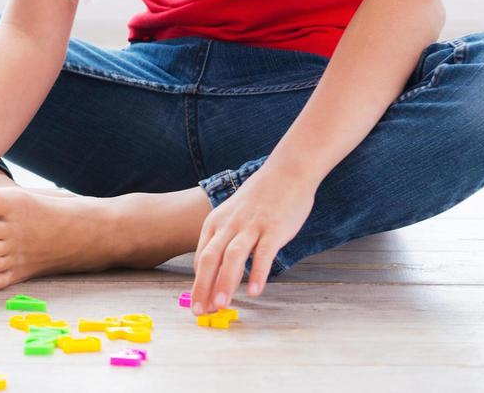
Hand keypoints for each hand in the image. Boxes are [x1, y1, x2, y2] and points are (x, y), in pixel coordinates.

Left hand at [191, 165, 314, 313]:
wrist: (286, 172)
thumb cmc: (259, 199)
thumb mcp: (232, 216)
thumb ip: (224, 240)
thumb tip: (216, 272)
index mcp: (215, 223)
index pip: (201, 259)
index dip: (198, 284)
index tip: (198, 305)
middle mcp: (229, 225)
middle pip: (210, 259)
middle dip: (202, 287)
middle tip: (200, 312)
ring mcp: (251, 227)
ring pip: (233, 257)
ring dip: (225, 283)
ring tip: (220, 306)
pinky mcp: (273, 229)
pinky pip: (264, 254)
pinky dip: (258, 273)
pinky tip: (254, 291)